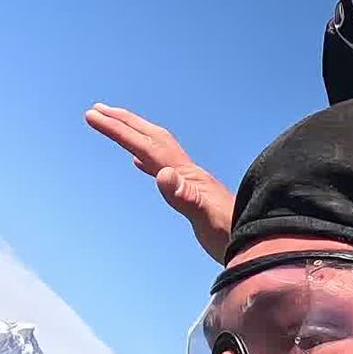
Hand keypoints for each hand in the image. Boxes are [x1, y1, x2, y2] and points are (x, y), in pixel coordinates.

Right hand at [85, 104, 233, 261]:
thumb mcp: (206, 219)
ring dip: (135, 134)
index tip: (93, 115)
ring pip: (157, 148)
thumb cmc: (232, 236)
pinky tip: (142, 164)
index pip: (145, 146)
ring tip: (116, 125)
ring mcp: (191, 181)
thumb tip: (161, 174)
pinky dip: (148, 161)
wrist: (260, 244)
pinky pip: (164, 168)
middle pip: (151, 138)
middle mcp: (187, 172)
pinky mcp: (193, 195)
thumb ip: (185, 196)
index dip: (118, 130)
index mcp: (185, 175)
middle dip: (124, 122)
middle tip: (97, 109)